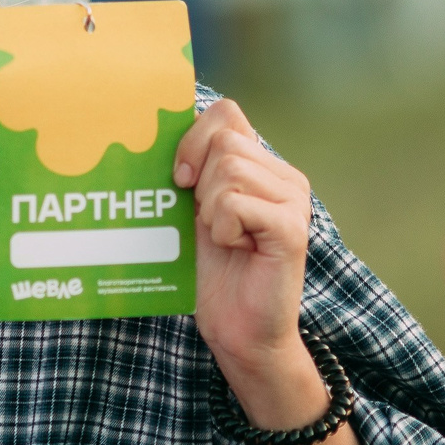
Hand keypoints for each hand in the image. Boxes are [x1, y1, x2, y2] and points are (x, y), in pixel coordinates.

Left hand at [174, 99, 321, 425]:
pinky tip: (236, 248)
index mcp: (262, 166)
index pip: (226, 113)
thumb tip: (151, 130)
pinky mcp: (290, 228)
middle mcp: (285, 176)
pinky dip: (223, 227)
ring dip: (210, 209)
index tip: (180, 179)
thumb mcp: (192, 211)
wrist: (238, 330)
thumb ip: (190, 170)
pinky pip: (236, 203)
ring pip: (228, 170)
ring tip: (225, 238)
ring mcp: (293, 200)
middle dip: (198, 180)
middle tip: (206, 220)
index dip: (193, 138)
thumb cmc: (210, 272)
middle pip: (224, 140)